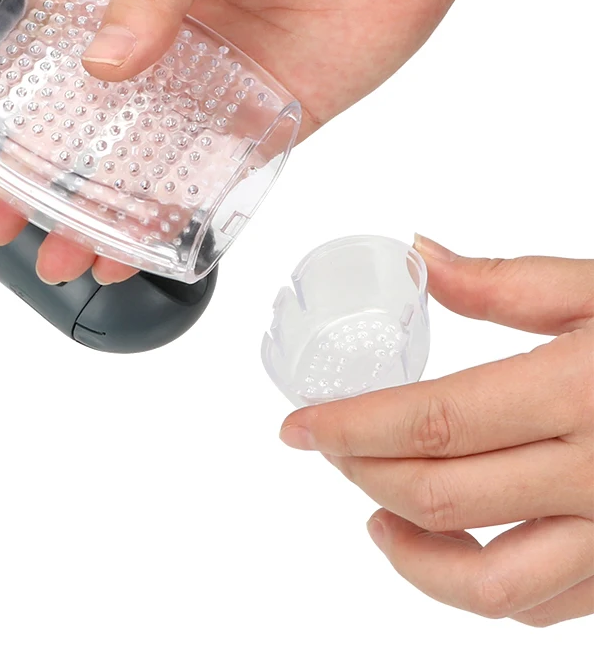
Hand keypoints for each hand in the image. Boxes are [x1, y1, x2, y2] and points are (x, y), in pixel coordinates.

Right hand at [0, 0, 484, 282]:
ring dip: (103, 208)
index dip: (8, 99)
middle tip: (6, 222)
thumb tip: (104, 62)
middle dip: (42, 175)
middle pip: (87, 120)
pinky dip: (179, 215)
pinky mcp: (272, 114)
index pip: (50, 49)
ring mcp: (216, 80)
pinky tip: (143, 247)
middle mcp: (166, 36)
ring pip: (143, 160)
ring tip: (64, 254)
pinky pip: (217, 176)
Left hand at [280, 235, 593, 626]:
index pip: (430, 423)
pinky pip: (547, 607)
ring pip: (491, 588)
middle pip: (439, 498)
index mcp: (580, 392)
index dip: (348, 428)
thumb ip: (507, 283)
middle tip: (331, 448)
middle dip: (360, 475)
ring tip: (376, 517)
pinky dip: (481, 587)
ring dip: (411, 559)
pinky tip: (456, 544)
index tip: (294, 426)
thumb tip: (421, 254)